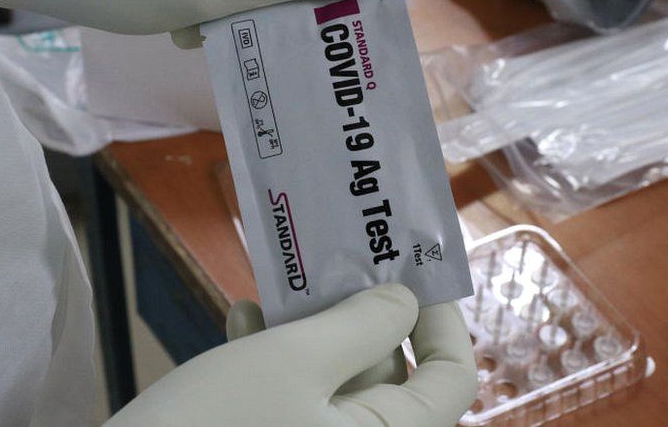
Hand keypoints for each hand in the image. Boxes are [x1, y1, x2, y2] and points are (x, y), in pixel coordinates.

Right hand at [106, 284, 477, 425]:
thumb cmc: (217, 422)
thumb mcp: (295, 360)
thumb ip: (360, 324)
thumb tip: (405, 300)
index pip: (451, 379)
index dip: (442, 320)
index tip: (411, 270)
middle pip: (387, 373)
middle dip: (358, 311)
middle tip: (335, 256)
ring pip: (332, 379)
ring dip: (307, 327)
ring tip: (278, 283)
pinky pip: (292, 398)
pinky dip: (272, 358)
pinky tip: (239, 318)